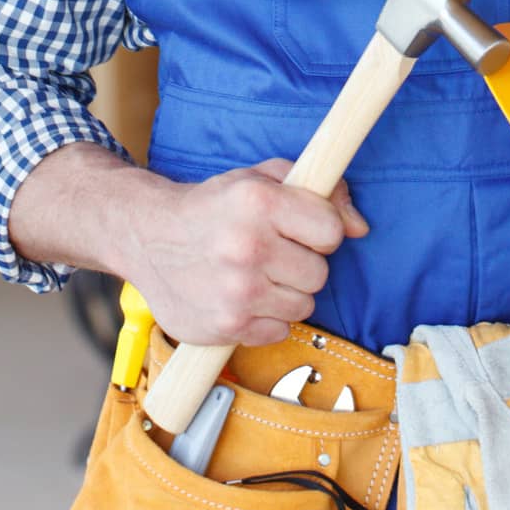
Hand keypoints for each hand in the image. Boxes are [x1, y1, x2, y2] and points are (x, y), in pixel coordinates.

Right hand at [122, 157, 369, 346]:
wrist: (149, 237)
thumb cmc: (215, 206)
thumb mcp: (264, 178)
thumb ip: (321, 191)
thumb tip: (360, 227)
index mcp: (260, 203)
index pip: (331, 231)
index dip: (321, 231)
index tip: (302, 230)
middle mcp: (248, 248)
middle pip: (320, 273)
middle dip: (303, 263)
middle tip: (274, 252)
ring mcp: (236, 292)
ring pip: (303, 304)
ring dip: (287, 292)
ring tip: (257, 274)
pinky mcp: (226, 327)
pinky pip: (279, 331)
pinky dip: (266, 318)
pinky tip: (243, 297)